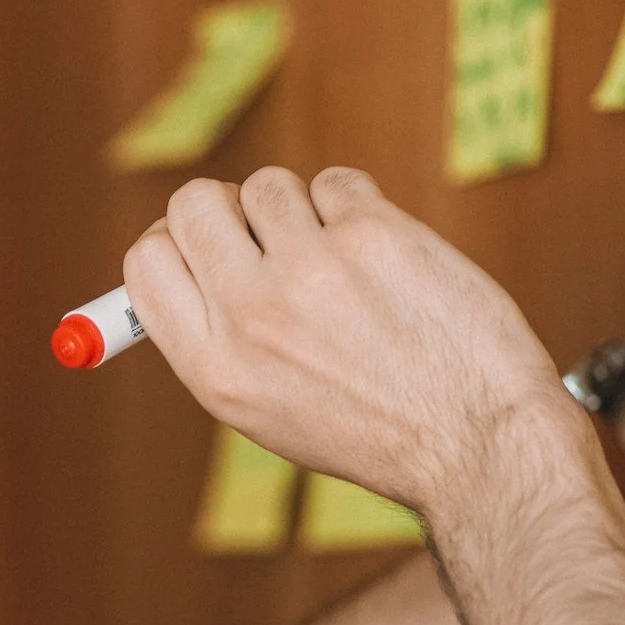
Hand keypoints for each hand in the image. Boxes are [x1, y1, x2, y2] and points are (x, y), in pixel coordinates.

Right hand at [123, 166, 573, 514]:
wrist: (478, 441)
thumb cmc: (376, 429)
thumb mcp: (266, 411)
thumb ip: (215, 335)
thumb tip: (176, 255)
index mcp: (214, 367)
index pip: (146, 261)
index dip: (175, 241)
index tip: (207, 244)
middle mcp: (251, 316)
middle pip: (195, 203)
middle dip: (229, 209)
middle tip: (271, 238)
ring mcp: (311, 268)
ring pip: (269, 185)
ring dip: (302, 211)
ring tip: (344, 266)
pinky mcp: (372, 234)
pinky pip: (337, 182)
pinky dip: (357, 208)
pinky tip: (386, 259)